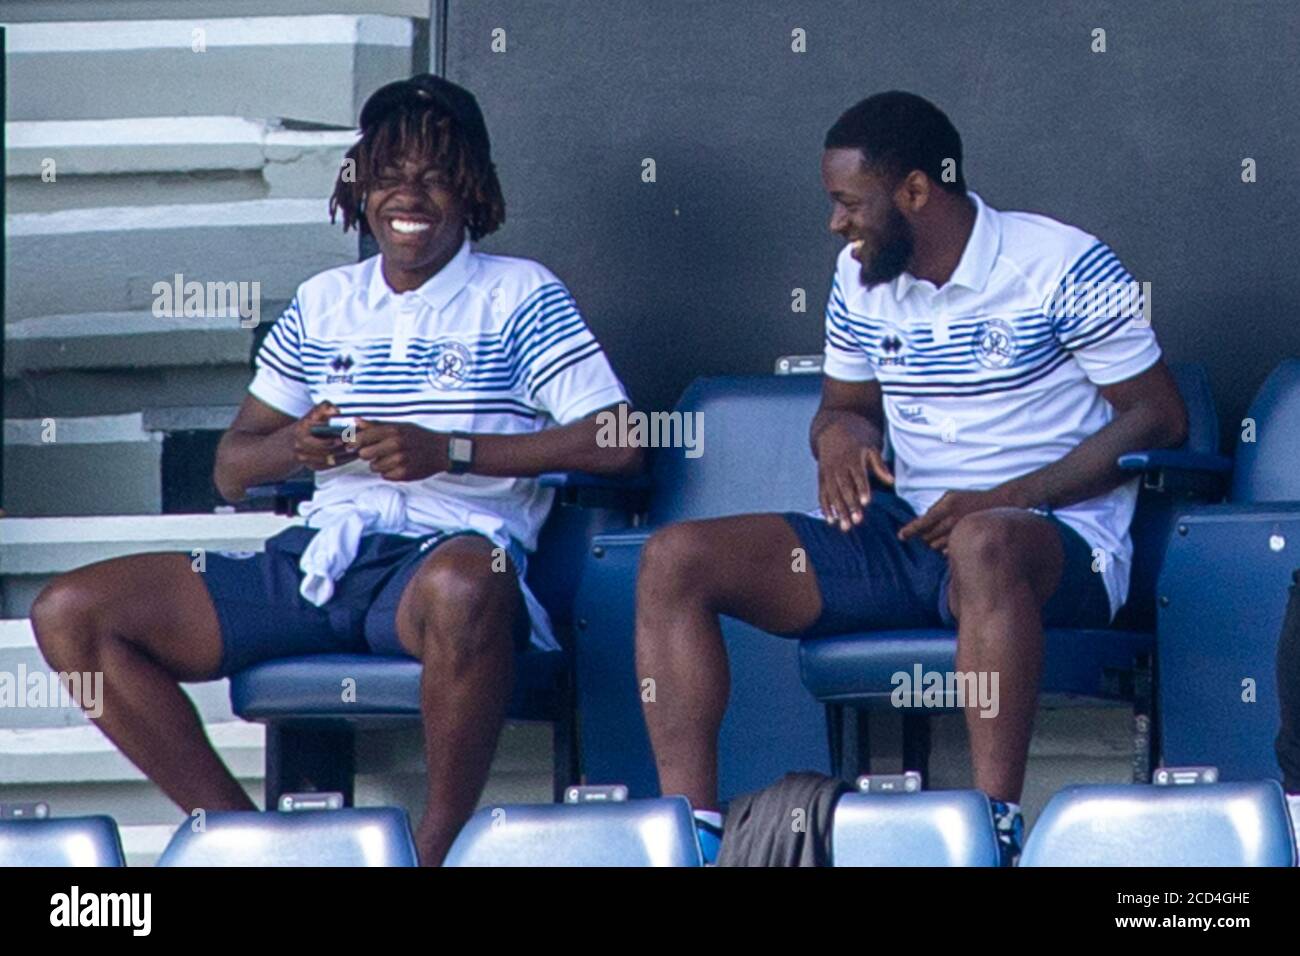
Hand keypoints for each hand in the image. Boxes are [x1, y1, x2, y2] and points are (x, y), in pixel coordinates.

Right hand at [292, 401, 358, 471]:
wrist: (292, 441)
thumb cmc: (308, 424)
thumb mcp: (313, 413)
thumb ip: (324, 409)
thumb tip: (335, 411)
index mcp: (302, 428)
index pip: (320, 430)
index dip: (336, 432)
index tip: (350, 432)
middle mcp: (300, 444)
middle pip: (326, 448)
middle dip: (343, 446)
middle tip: (358, 442)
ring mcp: (304, 457)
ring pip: (328, 459)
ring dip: (345, 455)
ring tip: (359, 448)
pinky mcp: (311, 466)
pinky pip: (329, 466)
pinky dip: (342, 461)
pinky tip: (353, 456)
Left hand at [351, 418, 448, 480]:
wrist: (441, 451)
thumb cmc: (419, 437)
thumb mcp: (399, 426)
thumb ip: (376, 425)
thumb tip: (356, 421)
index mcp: (393, 431)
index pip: (362, 438)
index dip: (354, 442)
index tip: (353, 444)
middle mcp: (395, 445)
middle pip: (364, 454)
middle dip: (367, 454)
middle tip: (376, 452)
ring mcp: (400, 461)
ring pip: (373, 467)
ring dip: (379, 464)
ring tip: (391, 459)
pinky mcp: (403, 474)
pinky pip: (384, 476)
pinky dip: (389, 472)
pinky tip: (398, 466)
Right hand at [816, 423, 893, 531]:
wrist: (833, 432)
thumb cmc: (857, 444)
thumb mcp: (871, 449)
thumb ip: (880, 466)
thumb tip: (892, 481)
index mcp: (852, 459)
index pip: (858, 476)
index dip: (862, 489)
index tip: (866, 502)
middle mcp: (838, 467)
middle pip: (844, 489)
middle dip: (850, 505)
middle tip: (856, 521)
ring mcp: (828, 473)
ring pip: (833, 494)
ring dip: (838, 511)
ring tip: (844, 526)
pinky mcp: (821, 478)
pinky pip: (822, 494)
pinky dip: (825, 508)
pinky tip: (831, 520)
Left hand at [896, 487, 1020, 553]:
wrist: (1000, 505)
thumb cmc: (972, 500)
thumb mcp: (952, 496)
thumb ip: (936, 507)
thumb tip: (922, 521)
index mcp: (946, 507)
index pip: (922, 522)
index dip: (909, 531)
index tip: (900, 537)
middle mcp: (952, 520)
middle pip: (927, 537)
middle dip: (924, 538)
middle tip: (927, 534)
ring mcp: (960, 533)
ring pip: (936, 546)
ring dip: (934, 544)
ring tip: (942, 536)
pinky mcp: (967, 542)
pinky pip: (948, 552)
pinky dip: (945, 549)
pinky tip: (951, 542)